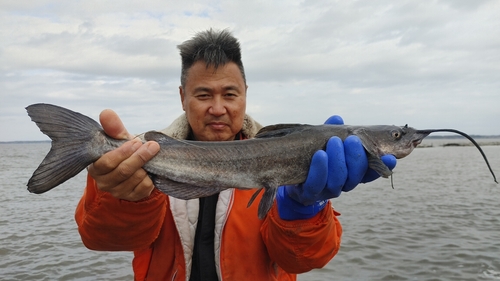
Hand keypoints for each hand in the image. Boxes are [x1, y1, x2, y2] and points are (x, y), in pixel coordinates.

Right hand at [87, 109, 159, 200]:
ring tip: (151, 154)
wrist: (134, 166)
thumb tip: (106, 112)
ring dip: (146, 165)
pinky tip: (150, 169)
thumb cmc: (123, 150)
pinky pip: (144, 188)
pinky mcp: (132, 197)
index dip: (122, 152)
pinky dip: (150, 177)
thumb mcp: (118, 138)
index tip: (136, 141)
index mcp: (96, 167)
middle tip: (151, 146)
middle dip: (139, 157)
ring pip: (135, 179)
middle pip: (123, 171)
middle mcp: (104, 183)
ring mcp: (118, 192)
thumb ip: (113, 127)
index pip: (106, 163)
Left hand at [276, 115, 396, 219]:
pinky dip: (320, 169)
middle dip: (356, 157)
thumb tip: (337, 118)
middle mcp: (343, 183)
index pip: (371, 171)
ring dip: (338, 160)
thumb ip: (331, 131)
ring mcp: (327, 190)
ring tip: (334, 142)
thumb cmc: (314, 156)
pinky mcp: (310, 193)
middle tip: (352, 140)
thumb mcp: (323, 141)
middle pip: (356, 176)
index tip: (390, 156)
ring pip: (339, 180)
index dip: (382, 165)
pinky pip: (317, 183)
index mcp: (352, 172)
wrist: (292, 176)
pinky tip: (320, 155)